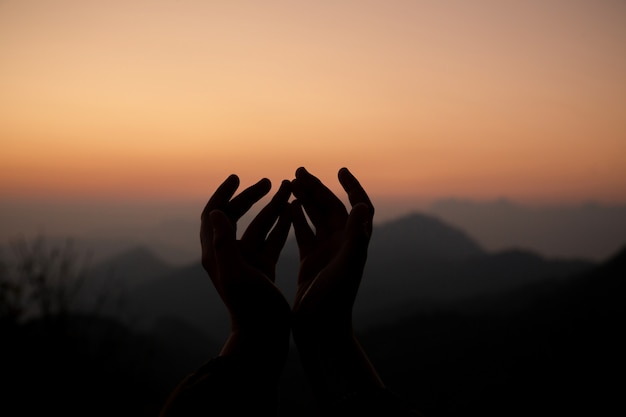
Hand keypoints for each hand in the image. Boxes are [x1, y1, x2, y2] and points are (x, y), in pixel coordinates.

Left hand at [200, 175, 291, 361]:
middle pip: (236, 216)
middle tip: (269, 182)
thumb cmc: (250, 307)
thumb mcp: (235, 273)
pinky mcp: (264, 267)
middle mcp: (229, 254)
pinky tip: (293, 210)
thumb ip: (224, 243)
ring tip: (289, 188)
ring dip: (272, 206)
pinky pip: (272, 239)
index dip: (223, 194)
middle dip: (251, 197)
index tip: (237, 178)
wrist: (264, 334)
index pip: (213, 215)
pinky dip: (281, 224)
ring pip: (259, 225)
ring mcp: (247, 260)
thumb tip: (214, 211)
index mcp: (216, 254)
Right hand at [290, 167, 373, 332]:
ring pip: (315, 218)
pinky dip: (295, 218)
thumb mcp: (345, 267)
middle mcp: (341, 244)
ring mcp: (326, 252)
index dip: (353, 187)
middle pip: (331, 208)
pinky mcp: (311, 262)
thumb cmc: (334, 301)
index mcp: (352, 242)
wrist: (321, 329)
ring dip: (305, 199)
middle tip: (299, 171)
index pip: (358, 206)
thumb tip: (362, 205)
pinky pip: (303, 233)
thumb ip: (354, 237)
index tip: (341, 171)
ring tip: (290, 182)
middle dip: (317, 188)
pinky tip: (286, 206)